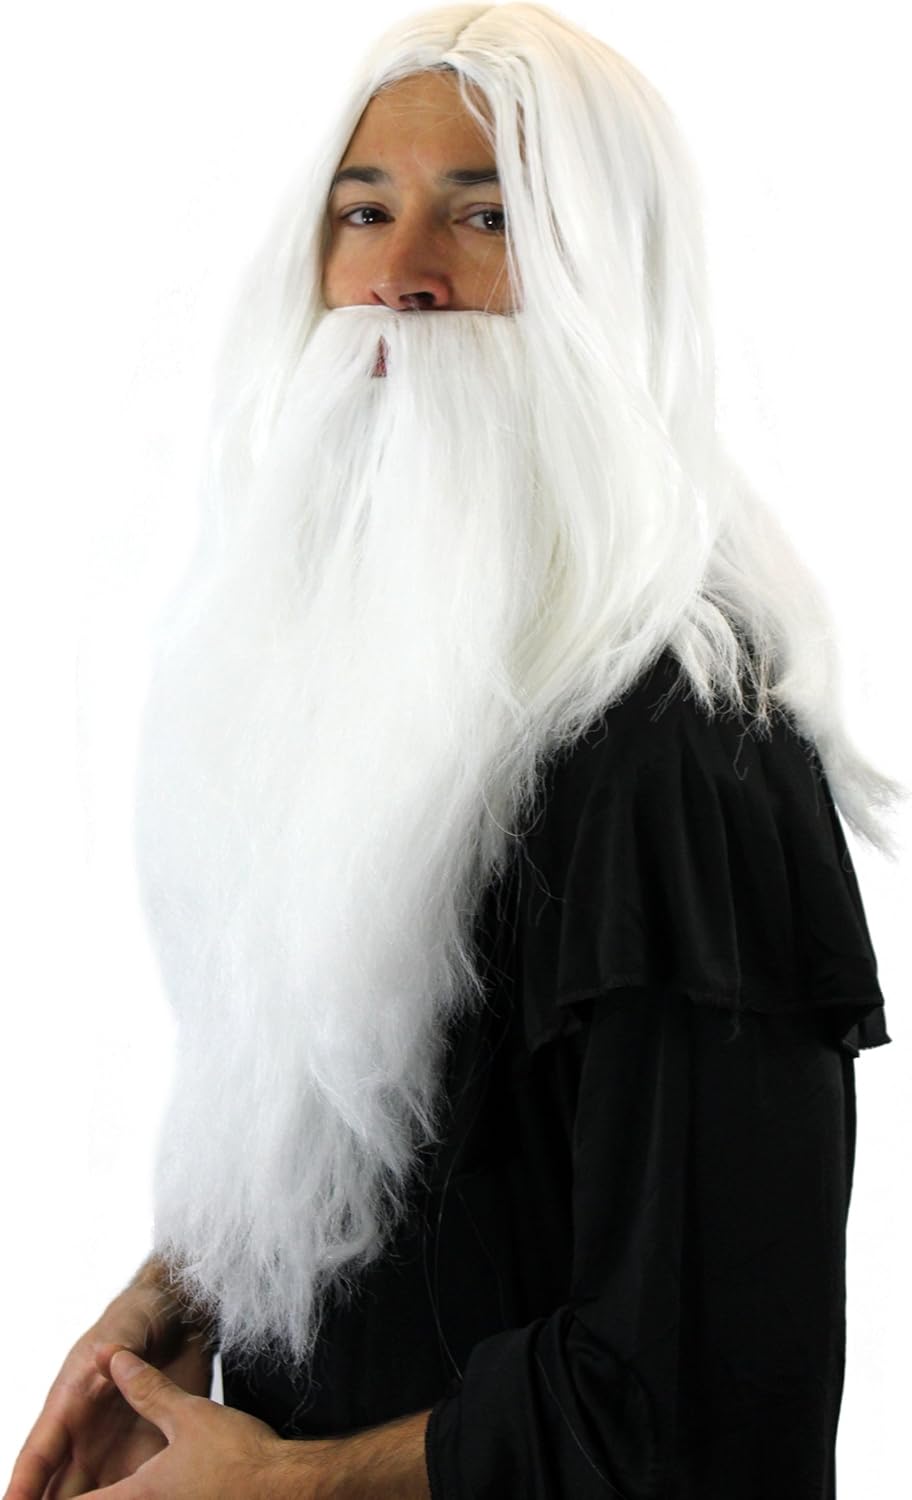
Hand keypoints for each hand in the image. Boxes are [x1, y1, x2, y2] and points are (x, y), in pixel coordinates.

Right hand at [3, 1281, 213, 1499]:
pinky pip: (136, 1494)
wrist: (181, 1319)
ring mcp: (115, 1451)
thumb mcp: (127, 1327)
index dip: (23, 1484)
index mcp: (70, 1404)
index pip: (39, 1453)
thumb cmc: (141, 1317)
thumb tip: (107, 1356)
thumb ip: (118, 1347)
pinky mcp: (149, 1457)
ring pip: (95, 1498)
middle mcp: (86, 1437)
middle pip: (58, 1489)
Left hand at [51, 1351, 331, 1499]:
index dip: (54, 1496)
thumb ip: (146, 1388)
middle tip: (72, 1482)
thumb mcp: (189, 1413)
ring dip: (114, 1494)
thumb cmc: (241, 1455)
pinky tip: (161, 1488)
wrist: (291, 1489)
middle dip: (86, 1493)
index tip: (42, 1489)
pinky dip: (151, 1499)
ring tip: (112, 1482)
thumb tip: (112, 1360)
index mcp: (137, 1496)